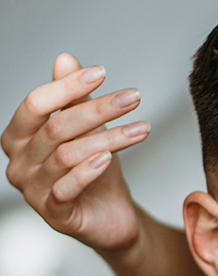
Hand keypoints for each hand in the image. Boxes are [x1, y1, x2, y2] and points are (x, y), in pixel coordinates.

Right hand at [2, 53, 146, 253]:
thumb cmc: (96, 172)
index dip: (68, 86)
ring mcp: (33, 190)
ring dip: (108, 139)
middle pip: (56, 128)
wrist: (113, 216)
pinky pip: (66, 188)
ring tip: (141, 129)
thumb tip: (65, 59)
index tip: (102, 72)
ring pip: (66, 155)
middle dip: (98, 110)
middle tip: (133, 98)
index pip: (36, 104)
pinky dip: (88, 171)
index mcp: (18, 137)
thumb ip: (73, 99)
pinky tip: (108, 158)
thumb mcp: (88, 131)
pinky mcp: (54, 214)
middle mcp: (18, 162)